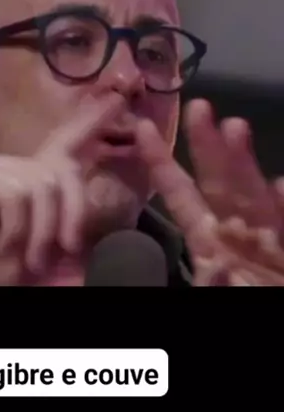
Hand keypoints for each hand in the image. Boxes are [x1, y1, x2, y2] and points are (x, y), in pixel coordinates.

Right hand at [0, 92, 123, 285]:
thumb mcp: (36, 261)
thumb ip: (62, 249)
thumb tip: (91, 253)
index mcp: (30, 180)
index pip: (66, 144)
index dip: (91, 122)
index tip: (118, 99)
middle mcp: (15, 166)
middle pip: (64, 170)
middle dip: (73, 212)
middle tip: (66, 250)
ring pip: (44, 186)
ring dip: (42, 230)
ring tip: (27, 258)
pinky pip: (18, 193)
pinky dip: (18, 227)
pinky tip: (3, 243)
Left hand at [136, 99, 283, 285]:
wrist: (266, 304)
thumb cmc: (229, 294)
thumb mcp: (206, 290)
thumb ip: (206, 281)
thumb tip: (216, 268)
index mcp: (208, 241)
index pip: (181, 194)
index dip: (162, 162)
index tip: (141, 129)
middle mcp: (239, 235)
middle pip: (222, 186)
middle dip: (210, 148)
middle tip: (198, 108)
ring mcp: (269, 244)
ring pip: (256, 201)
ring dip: (244, 167)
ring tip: (234, 129)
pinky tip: (282, 187)